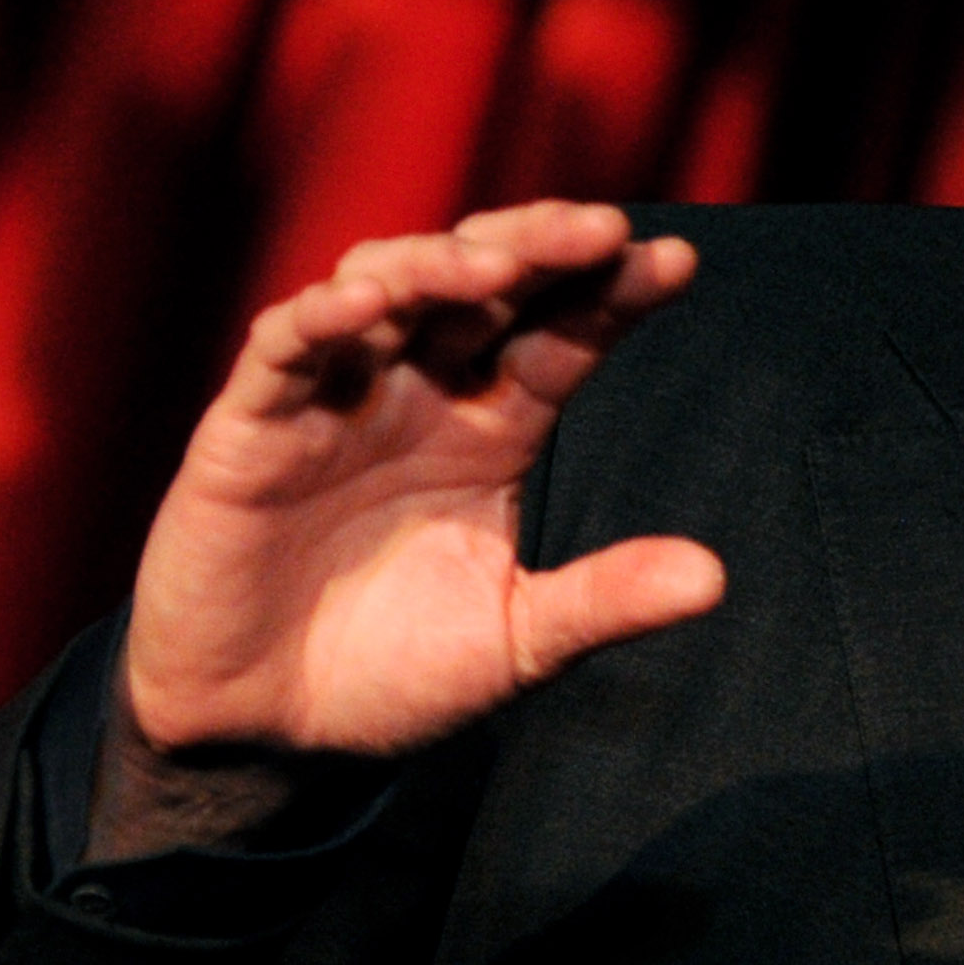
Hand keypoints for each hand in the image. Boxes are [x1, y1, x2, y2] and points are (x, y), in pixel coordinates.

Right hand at [108, 203, 723, 825]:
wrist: (266, 735)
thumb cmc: (390, 675)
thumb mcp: (515, 642)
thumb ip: (603, 601)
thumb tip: (714, 579)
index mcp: (492, 427)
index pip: (562, 334)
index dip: (613, 292)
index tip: (678, 261)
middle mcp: (419, 393)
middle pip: (483, 282)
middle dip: (539, 245)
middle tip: (602, 229)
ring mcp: (334, 399)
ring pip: (384, 284)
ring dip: (438, 262)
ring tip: (496, 264)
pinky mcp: (250, 428)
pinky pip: (284, 348)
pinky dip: (322, 316)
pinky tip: (370, 300)